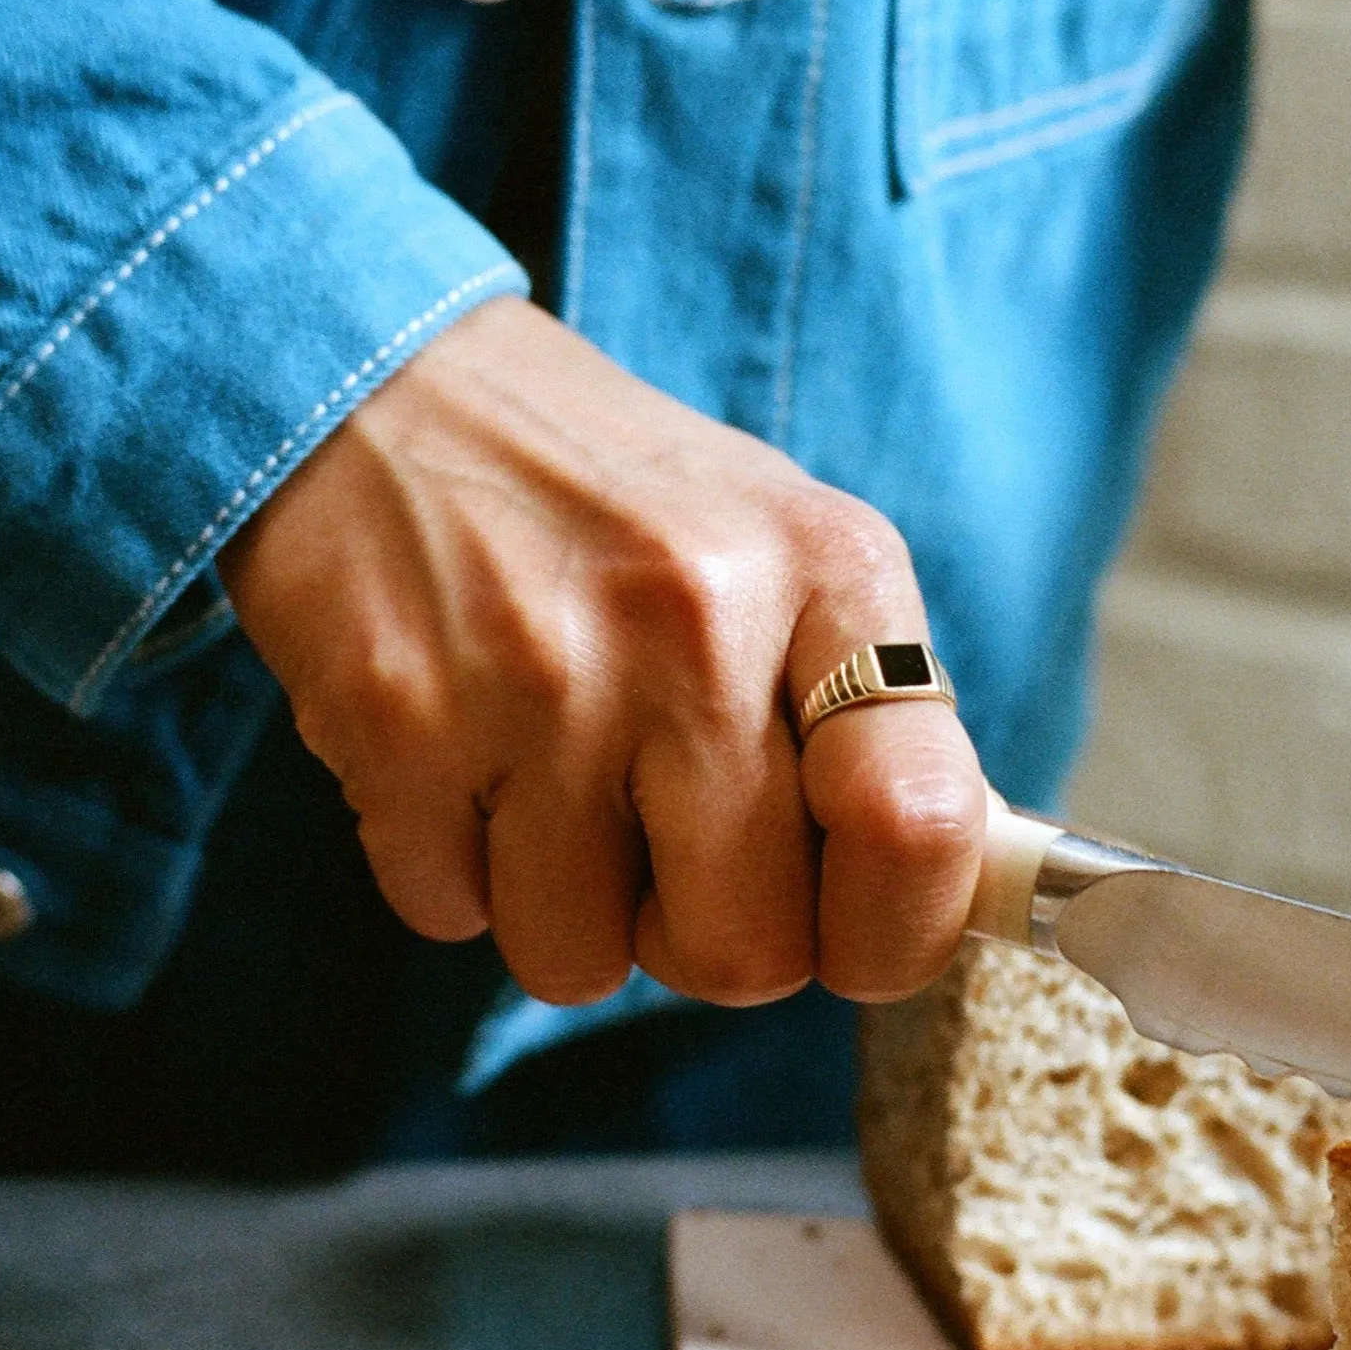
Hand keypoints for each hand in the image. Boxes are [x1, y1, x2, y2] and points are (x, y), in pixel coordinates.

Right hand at [216, 296, 985, 1010]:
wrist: (390, 387)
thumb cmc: (618, 509)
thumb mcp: (788, 554)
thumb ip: (876, 721)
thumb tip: (960, 903)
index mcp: (828, 567)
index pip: (919, 823)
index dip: (894, 932)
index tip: (852, 932)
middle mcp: (698, 616)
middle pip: (746, 949)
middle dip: (699, 937)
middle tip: (663, 847)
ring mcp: (542, 672)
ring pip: (582, 961)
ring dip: (566, 911)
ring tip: (550, 779)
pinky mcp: (400, 717)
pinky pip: (451, 914)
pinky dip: (455, 870)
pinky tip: (462, 752)